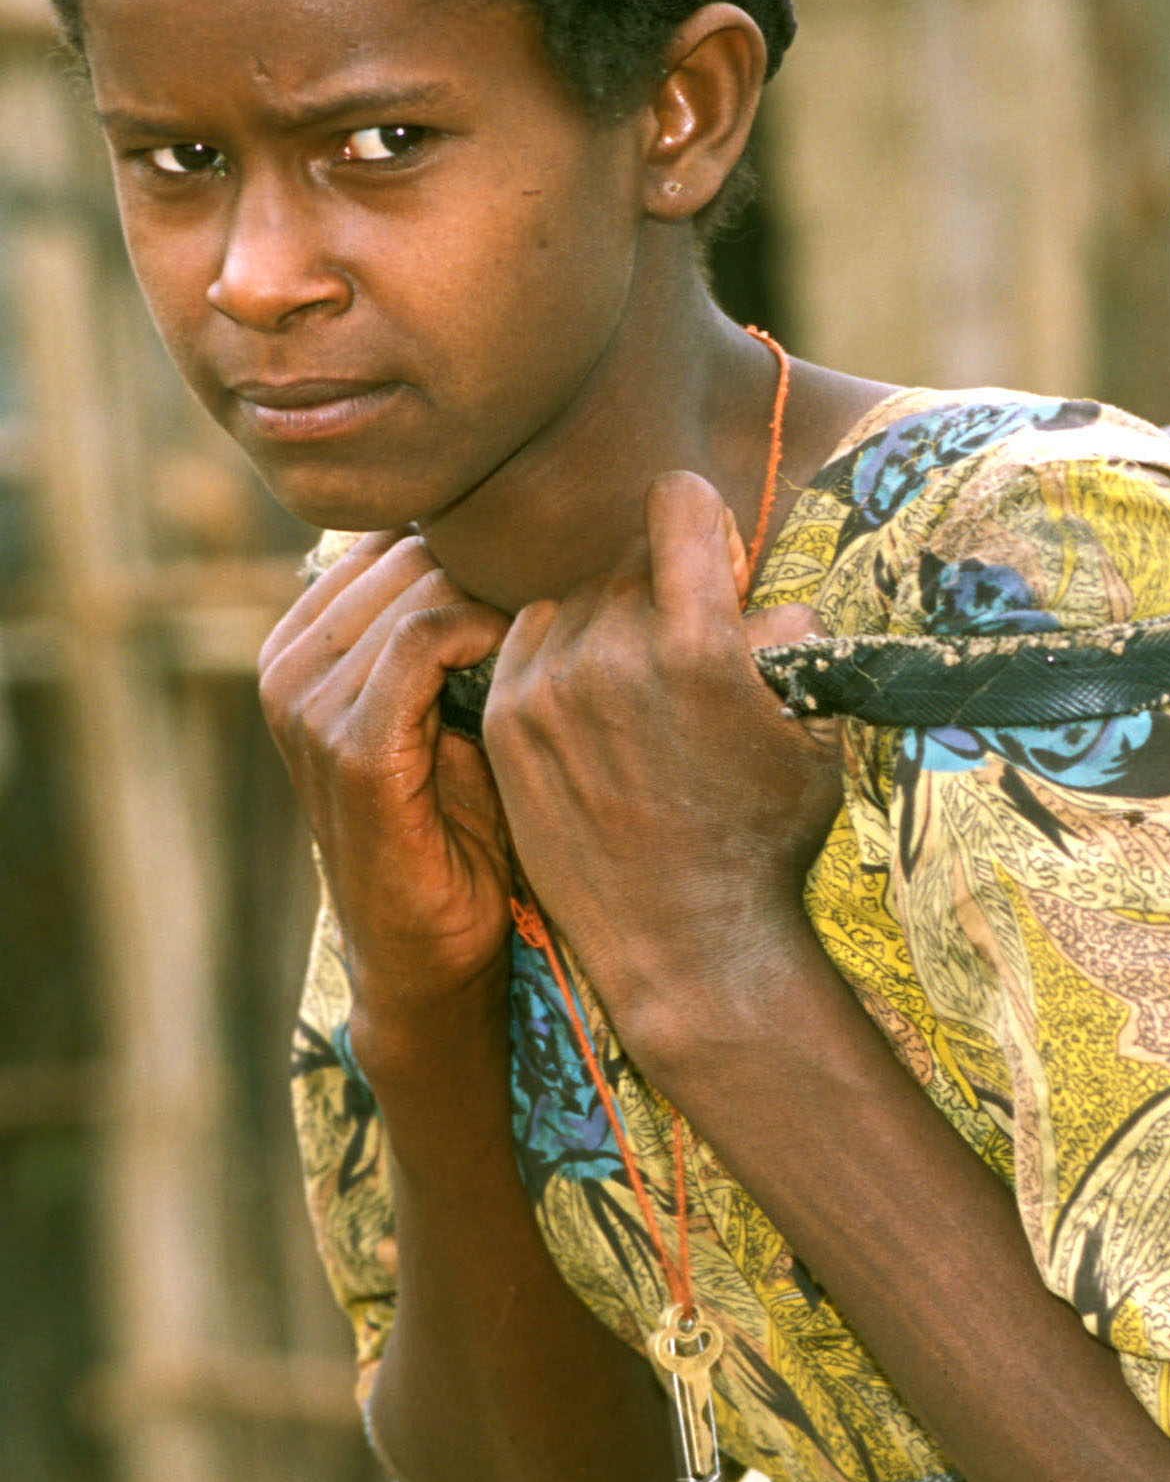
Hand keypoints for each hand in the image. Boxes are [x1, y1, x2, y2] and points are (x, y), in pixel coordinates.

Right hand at [258, 533, 515, 1033]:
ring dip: (504, 603)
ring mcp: (307, 707)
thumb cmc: (465, 822)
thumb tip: (532, 534)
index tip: (552, 573)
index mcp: (301, 644)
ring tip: (559, 639)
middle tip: (570, 600)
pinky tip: (531, 664)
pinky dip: (489, 636)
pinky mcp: (350, 748)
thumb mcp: (455, 706)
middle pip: (407, 553)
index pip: (390, 538)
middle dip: (495, 571)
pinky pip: (424, 639)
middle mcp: (287, 666)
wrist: (437, 947)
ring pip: (421, 587)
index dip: (476, 547)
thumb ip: (459, 627)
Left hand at [481, 471, 839, 1051]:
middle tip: (683, 656)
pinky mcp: (507, 722)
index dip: (703, 521)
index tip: (713, 562)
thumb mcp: (811, 733)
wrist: (688, 943)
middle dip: (662, 591)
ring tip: (635, 695)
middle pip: (630, 559)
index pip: (677, 500)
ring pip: (576, 599)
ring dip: (607, 626)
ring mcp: (548, 688)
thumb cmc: (766, 839)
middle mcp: (612, 652)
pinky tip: (590, 714)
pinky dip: (559, 659)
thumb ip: (791, 643)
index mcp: (695, 642)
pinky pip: (527, 641)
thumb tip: (762, 600)